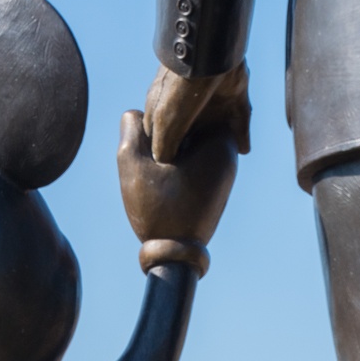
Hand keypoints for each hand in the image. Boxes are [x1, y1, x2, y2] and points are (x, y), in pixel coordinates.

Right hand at [118, 110, 237, 248]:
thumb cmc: (157, 210)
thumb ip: (131, 129)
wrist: (176, 255)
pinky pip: (193, 162)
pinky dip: (179, 167)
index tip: (154, 149)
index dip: (163, 119)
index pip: (188, 105)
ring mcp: (224, 171)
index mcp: (219, 141)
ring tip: (161, 176)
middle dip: (169, 136)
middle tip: (155, 164)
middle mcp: (228, 154)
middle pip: (190, 124)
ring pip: (190, 143)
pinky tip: (167, 187)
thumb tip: (137, 112)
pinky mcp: (216, 186)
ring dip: (172, 152)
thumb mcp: (132, 163)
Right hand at [144, 61, 250, 163]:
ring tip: (220, 163)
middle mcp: (187, 105)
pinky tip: (243, 151)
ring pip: (214, 128)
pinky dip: (242, 136)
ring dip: (217, 144)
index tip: (172, 172)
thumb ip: (162, 148)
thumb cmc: (181, 91)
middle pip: (190, 134)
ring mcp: (211, 100)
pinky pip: (240, 120)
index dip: (165, 153)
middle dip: (192, 151)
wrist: (210, 56)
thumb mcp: (165, 124)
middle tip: (197, 171)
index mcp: (164, 110)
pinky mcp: (233, 96)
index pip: (161, 136)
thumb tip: (165, 166)